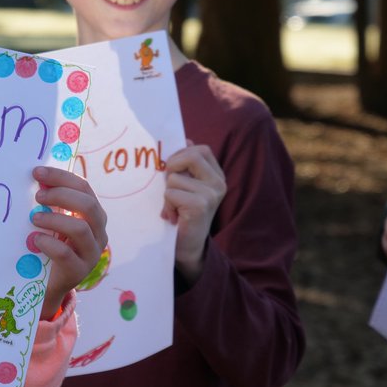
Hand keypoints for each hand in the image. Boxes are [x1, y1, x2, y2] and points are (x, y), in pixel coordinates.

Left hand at [30, 165, 106, 320]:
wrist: (50, 283)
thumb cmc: (51, 245)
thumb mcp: (53, 220)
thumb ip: (51, 202)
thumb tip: (37, 178)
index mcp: (93, 214)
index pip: (84, 187)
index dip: (61, 177)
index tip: (37, 172)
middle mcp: (98, 232)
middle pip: (88, 205)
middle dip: (61, 195)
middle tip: (37, 196)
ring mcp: (92, 253)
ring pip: (81, 229)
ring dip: (55, 219)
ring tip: (34, 218)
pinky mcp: (79, 271)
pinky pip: (66, 254)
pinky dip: (49, 243)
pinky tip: (35, 239)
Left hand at [161, 143, 225, 285]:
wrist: (187, 248)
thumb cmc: (182, 214)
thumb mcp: (186, 185)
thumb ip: (187, 165)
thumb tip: (187, 138)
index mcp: (217, 175)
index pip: (200, 149)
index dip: (181, 155)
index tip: (174, 172)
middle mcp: (219, 183)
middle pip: (190, 155)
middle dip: (172, 169)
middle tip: (172, 188)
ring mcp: (212, 194)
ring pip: (174, 178)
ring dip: (167, 194)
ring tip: (174, 208)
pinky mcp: (201, 206)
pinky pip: (171, 193)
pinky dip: (167, 205)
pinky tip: (175, 217)